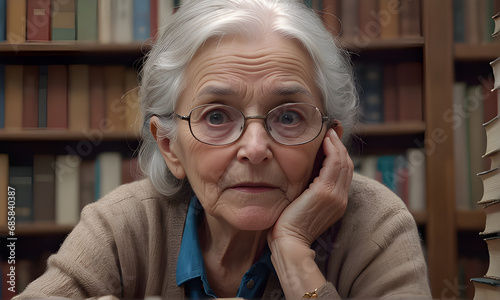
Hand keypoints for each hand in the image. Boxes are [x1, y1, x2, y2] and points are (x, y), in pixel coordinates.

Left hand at [268, 128, 352, 246]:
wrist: (288, 242)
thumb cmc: (290, 224)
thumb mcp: (305, 203)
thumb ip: (310, 189)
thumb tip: (306, 173)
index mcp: (337, 202)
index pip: (344, 173)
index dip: (339, 155)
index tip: (330, 142)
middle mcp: (341, 198)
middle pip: (347, 165)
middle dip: (339, 146)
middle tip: (330, 132)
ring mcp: (335, 195)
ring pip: (342, 161)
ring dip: (336, 144)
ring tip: (328, 132)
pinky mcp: (325, 191)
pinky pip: (334, 163)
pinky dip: (331, 148)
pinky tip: (324, 140)